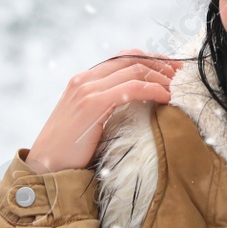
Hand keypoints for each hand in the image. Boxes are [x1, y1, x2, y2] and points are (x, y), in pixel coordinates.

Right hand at [25, 48, 181, 173]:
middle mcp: (84, 80)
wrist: (44, 170)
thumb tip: (140, 107)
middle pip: (132, 58)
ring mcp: (86, 90)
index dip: (152, 60)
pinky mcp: (91, 104)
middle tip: (182, 75)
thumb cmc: (69, 153)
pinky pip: (131, 88)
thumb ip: (107, 108)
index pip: (124, 58)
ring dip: (162, 76)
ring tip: (178, 89)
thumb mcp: (89, 123)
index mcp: (83, 81)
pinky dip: (153, 89)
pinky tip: (167, 97)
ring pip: (134, 70)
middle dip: (162, 64)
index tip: (173, 69)